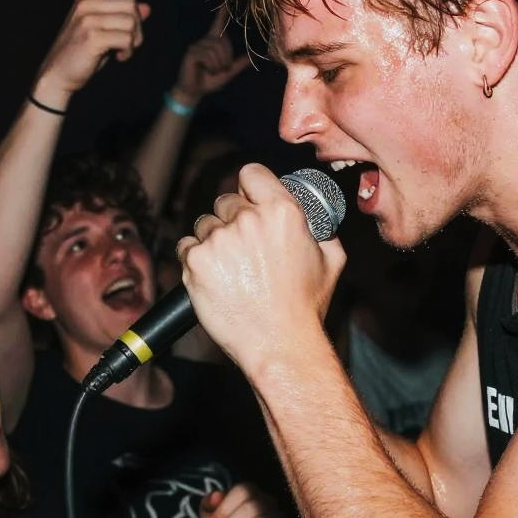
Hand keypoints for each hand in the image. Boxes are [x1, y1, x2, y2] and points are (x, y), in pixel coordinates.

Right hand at [33, 0, 150, 104]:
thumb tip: (146, 8)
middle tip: (129, 45)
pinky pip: (127, 39)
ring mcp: (87, 19)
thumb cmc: (82, 55)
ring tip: (123, 52)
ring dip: (134, 42)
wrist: (58, 76)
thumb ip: (122, 20)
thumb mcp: (104, 34)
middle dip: (137, 28)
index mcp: (85, 0)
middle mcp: (86, 5)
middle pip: (131, 5)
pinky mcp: (92, 36)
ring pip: (132, 23)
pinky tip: (119, 58)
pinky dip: (129, 51)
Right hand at [170, 3, 249, 106]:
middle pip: (223, 43)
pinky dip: (211, 65)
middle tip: (219, 70)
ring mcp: (197, 45)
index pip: (219, 24)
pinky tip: (205, 69)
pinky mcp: (192, 52)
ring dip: (218, 64)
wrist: (194, 91)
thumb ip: (238, 64)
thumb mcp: (227, 73)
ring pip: (216, 50)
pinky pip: (207, 55)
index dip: (222, 13)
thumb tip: (252, 56)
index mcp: (214, 44)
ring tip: (211, 71)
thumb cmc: (209, 81)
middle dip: (226, 59)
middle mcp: (205, 41)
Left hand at [177, 164, 345, 369]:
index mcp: (282, 211)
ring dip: (213, 240)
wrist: (279, 344)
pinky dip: (195, 259)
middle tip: (243, 248)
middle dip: (232, 219)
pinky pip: (186, 246)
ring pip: (204, 224)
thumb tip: (314, 217)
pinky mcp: (196, 262)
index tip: (249, 199)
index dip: (249, 186)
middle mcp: (249, 220)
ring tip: (231, 268)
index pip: (250, 173)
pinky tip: (214, 277)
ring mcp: (219, 240)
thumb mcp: (332, 260)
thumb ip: (321, 229)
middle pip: (224, 200)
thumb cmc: (306, 307)